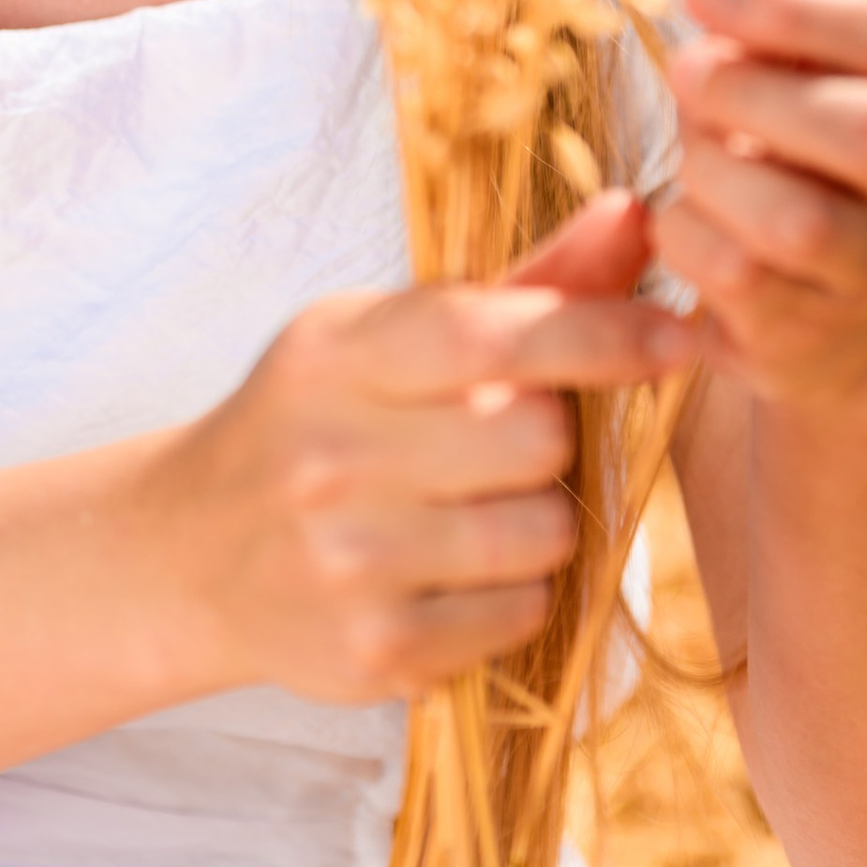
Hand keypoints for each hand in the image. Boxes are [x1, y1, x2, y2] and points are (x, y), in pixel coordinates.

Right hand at [146, 193, 693, 703]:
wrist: (188, 553)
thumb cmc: (318, 423)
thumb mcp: (386, 339)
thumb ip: (521, 288)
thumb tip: (636, 215)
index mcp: (336, 356)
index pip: (490, 333)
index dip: (599, 331)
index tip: (677, 336)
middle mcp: (330, 457)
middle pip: (537, 439)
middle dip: (550, 438)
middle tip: (502, 443)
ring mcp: (346, 561)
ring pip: (542, 535)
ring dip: (540, 523)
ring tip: (478, 511)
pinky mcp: (372, 651)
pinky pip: (519, 615)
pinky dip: (513, 596)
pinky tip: (455, 575)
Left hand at [653, 0, 866, 411]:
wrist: (834, 308)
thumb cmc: (790, 152)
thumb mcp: (792, 67)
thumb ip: (774, 10)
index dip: (792, 4)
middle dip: (754, 94)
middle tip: (684, 72)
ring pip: (797, 221)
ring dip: (714, 175)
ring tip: (690, 160)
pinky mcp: (810, 327)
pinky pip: (739, 278)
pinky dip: (686, 239)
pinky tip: (682, 221)